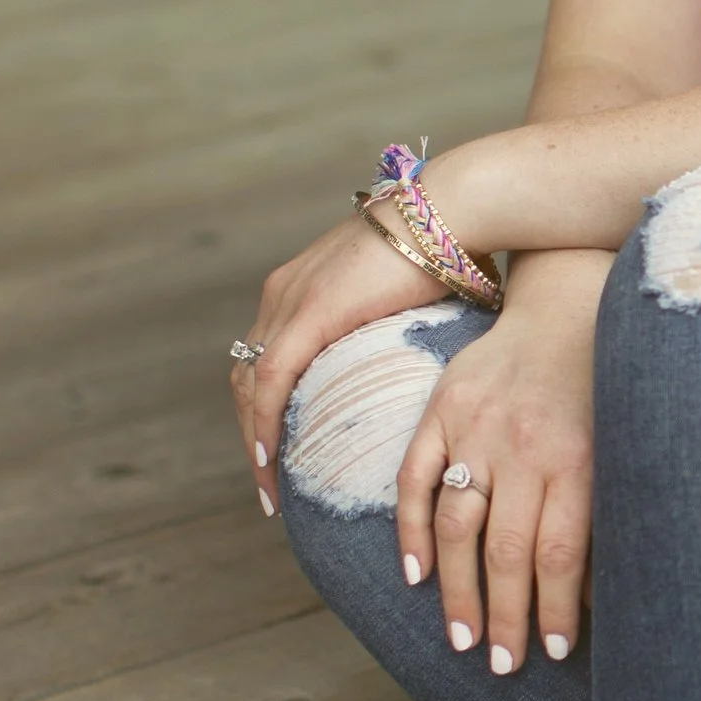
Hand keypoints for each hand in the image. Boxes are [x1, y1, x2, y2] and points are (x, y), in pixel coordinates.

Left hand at [233, 210, 440, 502]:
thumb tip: (423, 367)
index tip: (282, 453)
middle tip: (271, 484)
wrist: (453, 210)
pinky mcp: (308, 312)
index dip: (266, 408)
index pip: (266, 358)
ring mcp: (290, 300)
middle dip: (252, 432)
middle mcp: (283, 292)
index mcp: (304, 286)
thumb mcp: (408, 299)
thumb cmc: (449, 248)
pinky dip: (265, 423)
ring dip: (253, 439)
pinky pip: (271, 381)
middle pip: (246, 375)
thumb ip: (396, 331)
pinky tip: (270, 459)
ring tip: (269, 490)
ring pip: (249, 384)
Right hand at [395, 250, 612, 670]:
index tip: (553, 654)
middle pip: (506, 549)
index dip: (556, 609)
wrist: (570, 303)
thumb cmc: (607, 386)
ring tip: (460, 640)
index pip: (560, 552)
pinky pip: (415, 478)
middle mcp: (524, 445)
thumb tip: (603, 595)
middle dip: (504, 616)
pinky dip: (412, 530)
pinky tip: (416, 575)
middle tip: (500, 665)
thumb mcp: (621, 441)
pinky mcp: (443, 407)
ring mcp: (477, 426)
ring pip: (459, 523)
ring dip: (457, 590)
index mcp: (577, 456)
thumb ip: (604, 509)